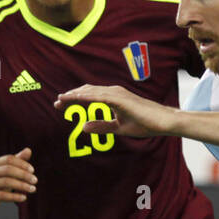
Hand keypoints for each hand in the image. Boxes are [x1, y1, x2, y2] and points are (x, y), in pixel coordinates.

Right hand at [0, 148, 36, 212]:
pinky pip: (3, 195)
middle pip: (8, 169)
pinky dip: (15, 196)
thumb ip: (17, 161)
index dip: (22, 163)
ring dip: (22, 185)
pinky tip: (24, 198)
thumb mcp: (6, 171)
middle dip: (24, 174)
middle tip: (35, 180)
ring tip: (33, 189)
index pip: (9, 159)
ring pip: (6, 182)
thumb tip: (28, 150)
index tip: (33, 170)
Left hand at [53, 84, 172, 137]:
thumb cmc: (145, 123)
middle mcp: (113, 92)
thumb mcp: (118, 128)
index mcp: (113, 97)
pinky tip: (76, 99)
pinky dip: (86, 96)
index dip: (74, 99)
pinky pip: (100, 96)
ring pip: (91, 91)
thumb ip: (101, 127)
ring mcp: (117, 94)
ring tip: (61, 99)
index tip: (60, 105)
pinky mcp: (121, 99)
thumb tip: (83, 127)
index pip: (89, 95)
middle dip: (70, 96)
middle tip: (56, 102)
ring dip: (75, 95)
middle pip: (86, 91)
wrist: (162, 122)